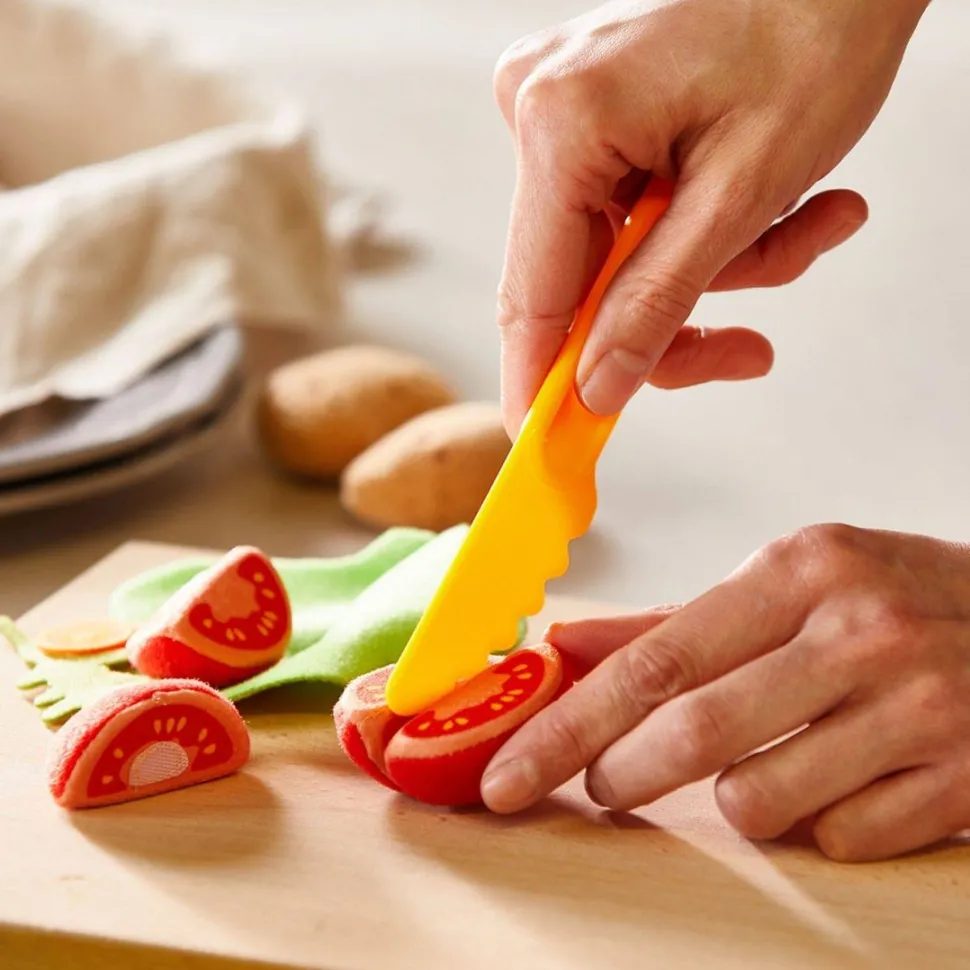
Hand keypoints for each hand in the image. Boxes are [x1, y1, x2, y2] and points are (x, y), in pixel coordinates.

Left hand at [481, 525, 969, 861]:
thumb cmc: (894, 597)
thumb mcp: (791, 581)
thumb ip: (673, 622)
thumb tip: (567, 648)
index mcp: (799, 570)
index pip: (655, 661)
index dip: (568, 725)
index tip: (509, 771)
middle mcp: (858, 633)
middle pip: (692, 734)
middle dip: (621, 774)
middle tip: (601, 784)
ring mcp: (917, 709)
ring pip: (758, 801)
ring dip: (736, 796)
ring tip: (766, 757)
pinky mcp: (960, 781)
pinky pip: (838, 837)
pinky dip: (819, 820)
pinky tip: (846, 776)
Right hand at [494, 0, 929, 434]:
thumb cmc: (814, 29)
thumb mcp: (742, 194)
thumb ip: (658, 301)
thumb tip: (597, 387)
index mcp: (562, 124)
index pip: (533, 295)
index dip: (544, 384)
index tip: (550, 449)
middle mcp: (544, 113)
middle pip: (582, 284)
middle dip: (676, 317)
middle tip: (746, 348)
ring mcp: (565, 114)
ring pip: (621, 257)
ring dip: (716, 266)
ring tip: (806, 227)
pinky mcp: (594, 120)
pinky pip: (635, 217)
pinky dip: (709, 229)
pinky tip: (787, 203)